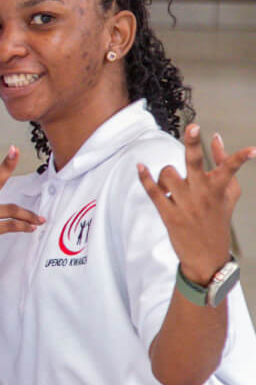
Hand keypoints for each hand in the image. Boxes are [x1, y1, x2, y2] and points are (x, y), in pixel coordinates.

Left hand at [138, 125, 255, 285]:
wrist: (207, 257)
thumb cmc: (217, 220)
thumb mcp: (227, 196)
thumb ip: (223, 166)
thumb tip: (216, 138)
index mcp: (217, 190)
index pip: (230, 170)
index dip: (239, 158)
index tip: (252, 150)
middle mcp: (201, 194)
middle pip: (195, 163)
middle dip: (193, 145)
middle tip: (193, 127)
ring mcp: (184, 204)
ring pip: (168, 173)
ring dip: (165, 175)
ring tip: (170, 187)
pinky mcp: (168, 214)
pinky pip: (153, 192)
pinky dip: (145, 178)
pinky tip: (140, 167)